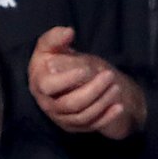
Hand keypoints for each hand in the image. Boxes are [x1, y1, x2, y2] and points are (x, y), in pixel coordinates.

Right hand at [28, 27, 146, 140]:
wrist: (63, 80)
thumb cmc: (55, 60)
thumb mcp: (51, 46)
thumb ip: (56, 37)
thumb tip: (68, 32)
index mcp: (39, 84)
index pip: (49, 86)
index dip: (67, 79)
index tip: (86, 69)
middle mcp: (47, 104)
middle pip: (70, 104)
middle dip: (93, 90)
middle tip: (109, 76)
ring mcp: (61, 118)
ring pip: (83, 116)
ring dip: (102, 102)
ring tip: (116, 87)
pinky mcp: (75, 126)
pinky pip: (92, 126)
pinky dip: (107, 117)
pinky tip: (119, 106)